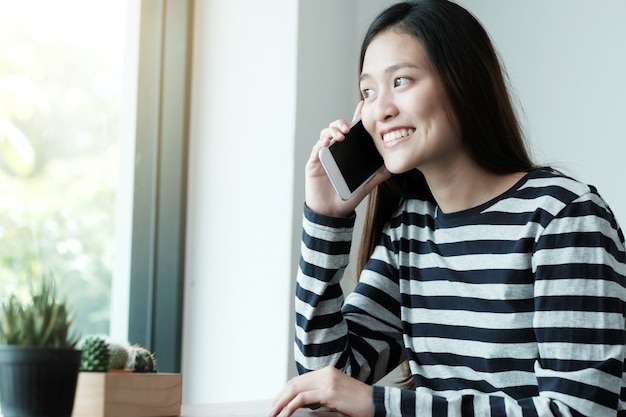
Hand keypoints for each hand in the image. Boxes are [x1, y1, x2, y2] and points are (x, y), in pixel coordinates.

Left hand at [269, 367, 373, 416]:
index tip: (278, 403)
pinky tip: (285, 414)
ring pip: (295, 389)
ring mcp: (327, 381)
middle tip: (271, 410)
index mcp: (327, 372)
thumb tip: (304, 402)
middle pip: (294, 383)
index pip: (299, 380)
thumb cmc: (360, 403)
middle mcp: (325, 373)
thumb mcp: (337, 395)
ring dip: (281, 403)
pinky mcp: (329, 392)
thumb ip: (321, 394)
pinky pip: (302, 399)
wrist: (377, 403)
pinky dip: (290, 407)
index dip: (285, 392)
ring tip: (274, 414)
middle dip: (279, 397)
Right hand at [305, 102, 389, 217]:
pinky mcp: (314, 162)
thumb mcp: (366, 185)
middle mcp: (336, 151)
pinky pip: (317, 148)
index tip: (363, 106)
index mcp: (348, 153)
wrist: (332, 212)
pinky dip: (323, 142)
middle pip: (337, 128)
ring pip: (326, 134)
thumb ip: (377, 175)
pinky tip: (329, 142)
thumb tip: (391, 167)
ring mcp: (324, 155)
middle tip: (349, 127)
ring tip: (342, 134)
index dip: (357, 118)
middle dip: (342, 122)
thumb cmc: (346, 197)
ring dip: (333, 130)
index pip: (353, 132)